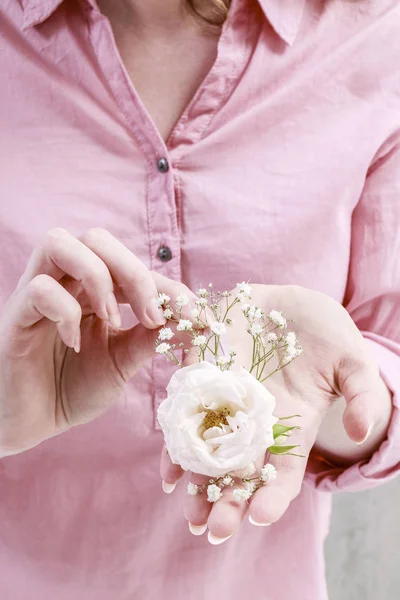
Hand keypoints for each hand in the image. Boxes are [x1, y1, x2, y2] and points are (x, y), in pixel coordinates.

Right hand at [0, 227, 194, 455]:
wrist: (27, 422)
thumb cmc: (70, 389)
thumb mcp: (120, 363)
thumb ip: (150, 339)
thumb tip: (194, 321)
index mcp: (93, 291)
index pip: (133, 266)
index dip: (169, 287)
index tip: (197, 318)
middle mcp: (65, 283)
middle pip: (96, 238)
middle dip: (133, 270)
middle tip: (151, 315)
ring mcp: (37, 295)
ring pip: (59, 242)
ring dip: (97, 276)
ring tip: (113, 318)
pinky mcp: (15, 315)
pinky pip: (39, 289)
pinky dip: (65, 311)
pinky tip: (74, 342)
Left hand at [160, 284, 391, 541]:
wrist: (290, 301)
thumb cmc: (327, 334)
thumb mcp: (353, 361)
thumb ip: (361, 395)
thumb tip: (361, 431)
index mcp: (291, 426)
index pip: (284, 472)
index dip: (273, 496)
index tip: (260, 516)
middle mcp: (255, 420)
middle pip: (239, 470)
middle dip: (225, 500)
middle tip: (212, 529)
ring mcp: (226, 398)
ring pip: (206, 447)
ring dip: (193, 476)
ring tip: (183, 503)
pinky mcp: (203, 371)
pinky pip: (186, 406)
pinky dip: (176, 433)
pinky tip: (168, 459)